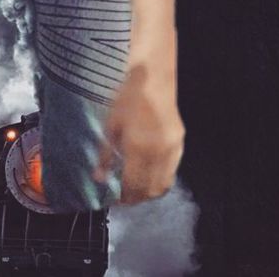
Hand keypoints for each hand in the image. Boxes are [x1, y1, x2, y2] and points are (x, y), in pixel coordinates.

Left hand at [92, 65, 184, 204]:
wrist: (151, 79)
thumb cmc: (126, 98)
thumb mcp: (110, 125)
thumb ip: (105, 155)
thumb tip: (98, 178)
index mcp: (138, 147)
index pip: (133, 186)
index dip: (123, 198)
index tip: (114, 199)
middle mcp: (158, 152)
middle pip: (150, 190)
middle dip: (136, 198)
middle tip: (123, 196)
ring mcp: (172, 149)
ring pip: (164, 185)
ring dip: (149, 192)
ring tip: (135, 188)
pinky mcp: (179, 144)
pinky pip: (171, 171)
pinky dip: (160, 179)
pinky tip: (148, 173)